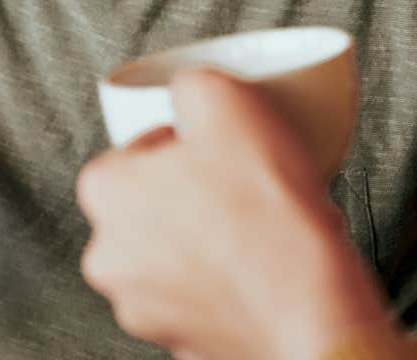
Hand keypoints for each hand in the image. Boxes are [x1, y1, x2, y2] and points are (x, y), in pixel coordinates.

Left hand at [76, 69, 397, 359]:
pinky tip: (257, 265)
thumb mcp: (228, 100)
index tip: (215, 146)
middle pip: (148, 203)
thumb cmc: (268, 216)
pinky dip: (223, 282)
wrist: (310, 307)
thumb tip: (187, 88)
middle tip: (236, 182)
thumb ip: (192, 83)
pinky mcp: (180, 340)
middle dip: (188, 191)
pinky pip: (199, 295)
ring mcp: (142, 306)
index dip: (181, 140)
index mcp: (106, 193)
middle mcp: (109, 256)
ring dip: (204, 238)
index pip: (134, 148)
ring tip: (253, 225)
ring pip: (171, 253)